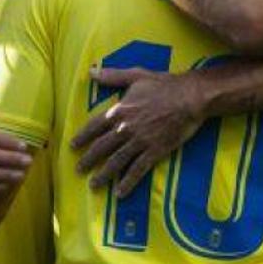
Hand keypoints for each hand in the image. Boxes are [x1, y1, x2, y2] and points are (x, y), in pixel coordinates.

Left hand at [70, 67, 205, 196]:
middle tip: (78, 170)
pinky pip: (138, 170)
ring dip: (103, 175)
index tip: (72, 147)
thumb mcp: (136, 75)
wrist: (190, 97)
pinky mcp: (155, 151)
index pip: (95, 126)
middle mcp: (126, 128)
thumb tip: (91, 71)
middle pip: (102, 147)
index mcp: (120, 110)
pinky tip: (120, 192)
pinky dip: (128, 182)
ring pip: (116, 161)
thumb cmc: (164, 84)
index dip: (82, 137)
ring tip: (94, 185)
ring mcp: (140, 141)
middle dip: (88, 160)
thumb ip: (112, 76)